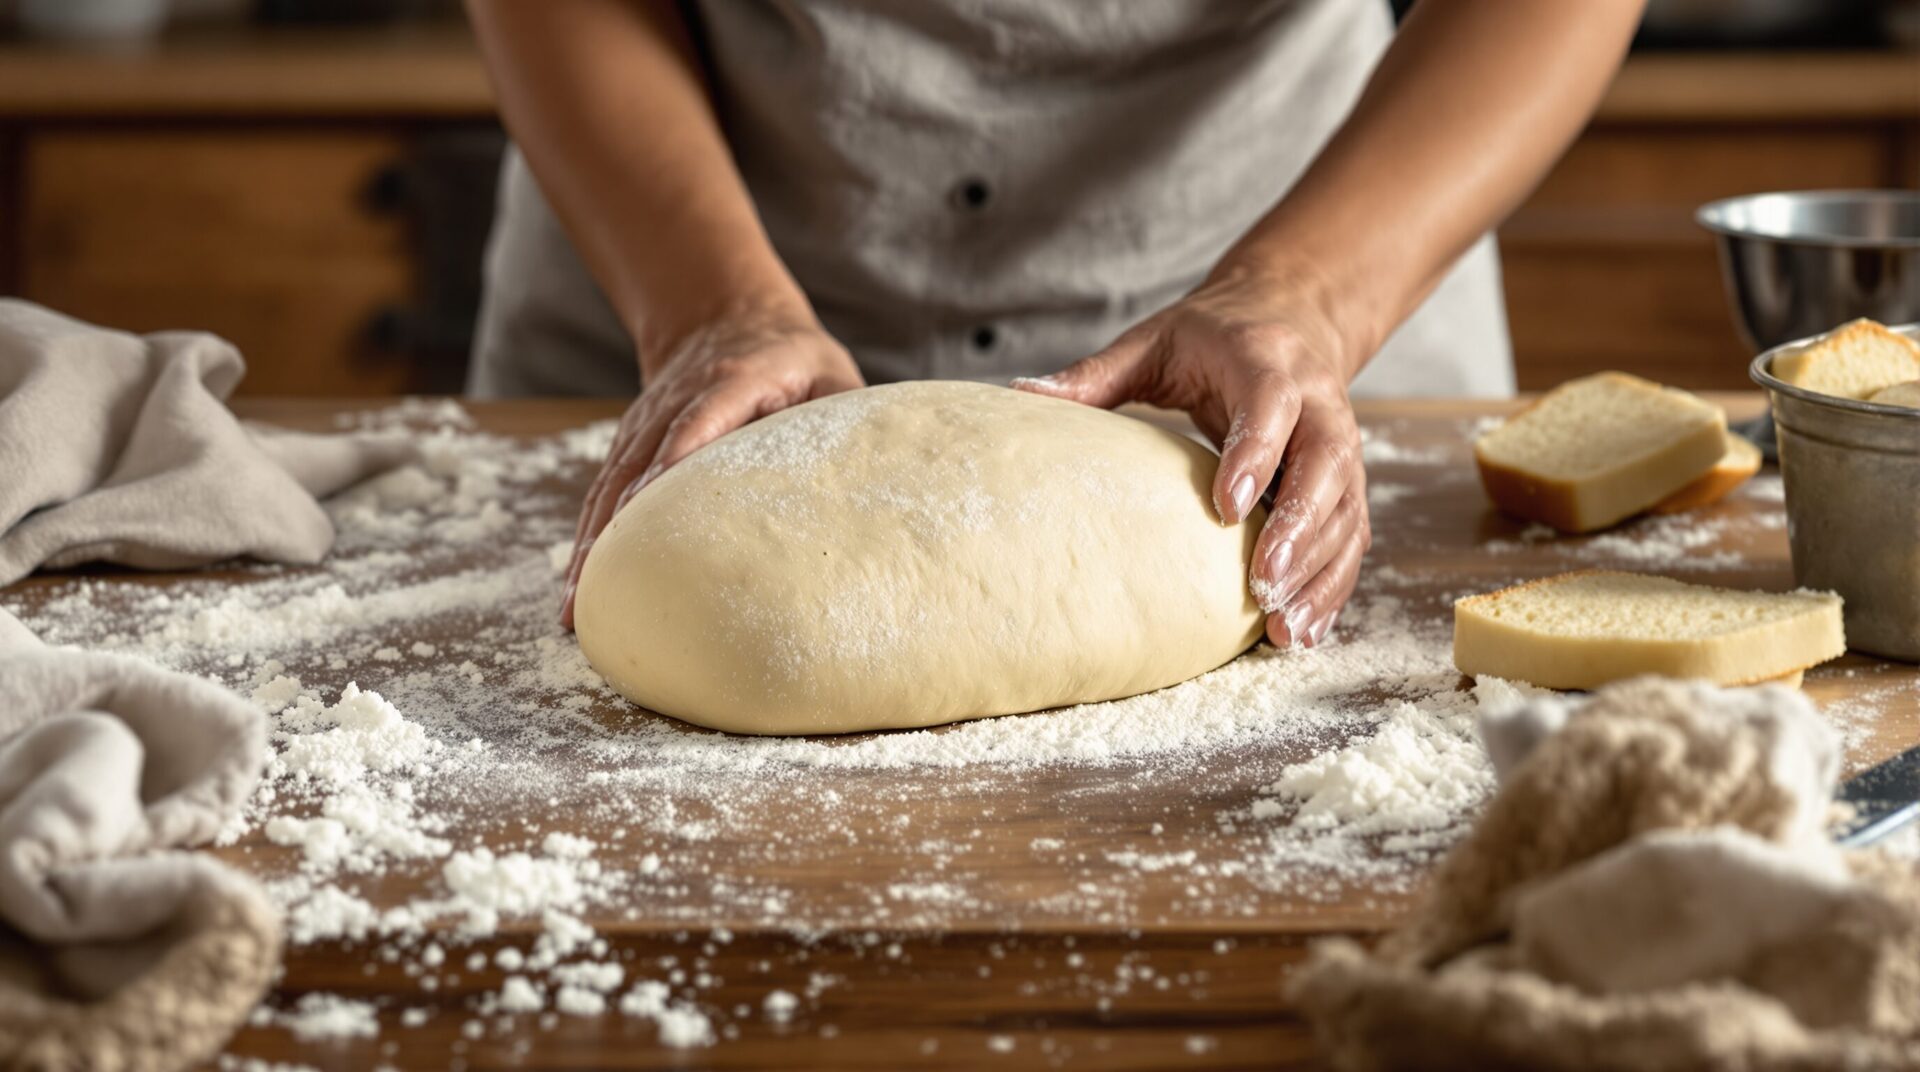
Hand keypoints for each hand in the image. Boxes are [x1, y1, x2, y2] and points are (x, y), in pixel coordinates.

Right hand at [561, 312, 862, 626]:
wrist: (728, 318)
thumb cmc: (795, 359)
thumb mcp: (830, 373)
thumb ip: (843, 420)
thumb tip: (872, 488)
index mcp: (733, 381)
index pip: (700, 418)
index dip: (676, 458)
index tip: (653, 504)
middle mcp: (678, 401)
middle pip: (639, 465)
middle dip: (618, 530)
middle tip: (601, 590)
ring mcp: (647, 423)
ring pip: (612, 485)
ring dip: (593, 546)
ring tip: (578, 608)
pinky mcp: (633, 443)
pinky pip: (606, 491)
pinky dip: (592, 537)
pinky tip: (583, 586)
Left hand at [1014, 263, 1371, 648]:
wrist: (1289, 318)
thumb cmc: (1211, 337)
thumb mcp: (1154, 342)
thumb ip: (1096, 374)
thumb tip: (1020, 393)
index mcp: (1268, 362)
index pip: (1271, 407)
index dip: (1255, 455)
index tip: (1226, 508)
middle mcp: (1319, 403)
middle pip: (1326, 465)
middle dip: (1300, 527)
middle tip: (1262, 583)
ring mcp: (1342, 444)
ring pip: (1347, 511)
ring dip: (1320, 570)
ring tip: (1286, 627)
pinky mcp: (1348, 482)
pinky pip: (1353, 536)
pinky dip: (1333, 585)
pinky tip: (1305, 628)